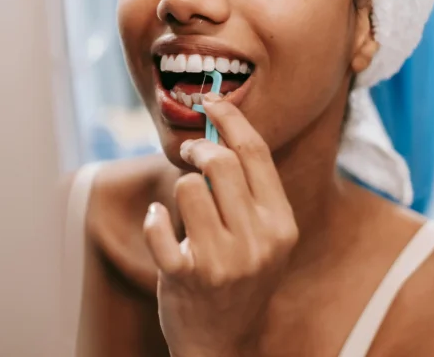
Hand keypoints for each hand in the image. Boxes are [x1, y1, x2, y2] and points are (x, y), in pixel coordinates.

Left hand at [143, 93, 298, 356]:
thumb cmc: (240, 279)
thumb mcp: (263, 239)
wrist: (222, 342)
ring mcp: (223, 261)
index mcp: (281, 224)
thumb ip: (250, 192)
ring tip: (183, 210)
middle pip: (220, 162)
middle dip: (197, 148)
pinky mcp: (186, 276)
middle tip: (188, 152)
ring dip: (178, 189)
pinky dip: (152, 219)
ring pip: (187, 187)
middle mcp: (257, 241)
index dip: (230, 118)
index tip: (211, 100)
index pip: (255, 153)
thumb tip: (220, 133)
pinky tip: (158, 224)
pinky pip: (158, 225)